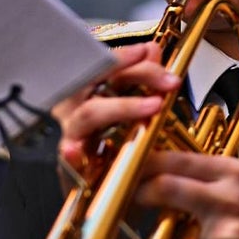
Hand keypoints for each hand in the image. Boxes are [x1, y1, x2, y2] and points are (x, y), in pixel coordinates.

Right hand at [51, 42, 180, 178]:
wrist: (104, 190)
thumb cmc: (114, 142)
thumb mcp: (130, 103)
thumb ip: (141, 76)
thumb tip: (152, 48)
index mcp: (90, 89)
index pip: (108, 64)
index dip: (128, 55)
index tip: (151, 52)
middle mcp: (78, 108)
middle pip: (99, 81)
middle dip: (138, 76)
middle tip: (170, 83)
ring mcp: (73, 135)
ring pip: (90, 114)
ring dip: (123, 107)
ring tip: (152, 107)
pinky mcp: (71, 167)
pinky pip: (68, 159)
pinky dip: (71, 155)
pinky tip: (74, 152)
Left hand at [136, 151, 238, 238]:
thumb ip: (228, 174)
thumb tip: (190, 167)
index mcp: (235, 172)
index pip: (177, 159)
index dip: (147, 163)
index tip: (130, 167)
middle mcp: (227, 196)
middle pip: (163, 185)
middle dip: (137, 192)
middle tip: (128, 197)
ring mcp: (222, 229)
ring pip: (168, 224)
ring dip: (159, 228)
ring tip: (165, 229)